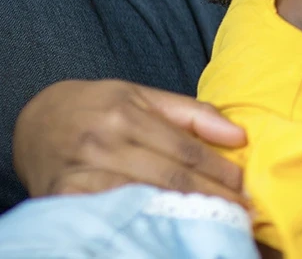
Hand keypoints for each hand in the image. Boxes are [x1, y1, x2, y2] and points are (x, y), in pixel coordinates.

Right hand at [13, 80, 246, 203]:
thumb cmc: (98, 107)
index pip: (185, 149)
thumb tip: (239, 136)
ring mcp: (83, 171)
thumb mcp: (142, 96)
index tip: (243, 185)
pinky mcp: (65, 196)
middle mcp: (105, 142)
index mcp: (127, 114)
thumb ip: (193, 113)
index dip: (219, 170)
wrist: (36, 121)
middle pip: (171, 176)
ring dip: (183, 212)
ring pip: (145, 197)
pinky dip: (142, 220)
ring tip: (213, 221)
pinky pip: (112, 211)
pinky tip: (167, 227)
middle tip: (239, 210)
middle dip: (211, 196)